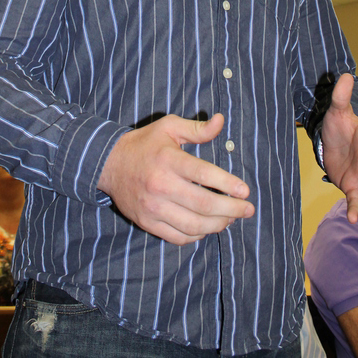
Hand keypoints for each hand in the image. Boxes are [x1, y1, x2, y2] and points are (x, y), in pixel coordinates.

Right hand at [97, 113, 254, 244]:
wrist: (110, 163)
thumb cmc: (145, 143)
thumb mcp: (169, 127)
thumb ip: (197, 128)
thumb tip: (221, 121)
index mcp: (168, 160)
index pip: (203, 174)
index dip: (227, 184)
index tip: (245, 191)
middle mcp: (160, 185)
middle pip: (203, 204)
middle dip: (231, 209)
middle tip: (248, 209)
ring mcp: (153, 207)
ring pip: (193, 225)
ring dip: (218, 225)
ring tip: (232, 219)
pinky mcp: (147, 222)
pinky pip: (178, 237)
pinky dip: (197, 235)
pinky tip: (208, 227)